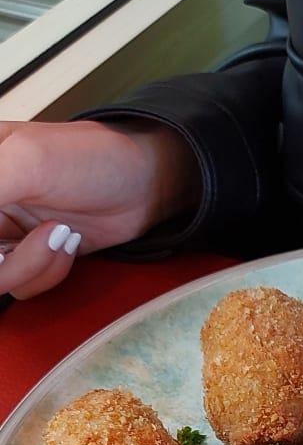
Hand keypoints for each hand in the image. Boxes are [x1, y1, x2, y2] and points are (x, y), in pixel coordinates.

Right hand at [0, 119, 200, 299]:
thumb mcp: (25, 162)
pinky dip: (46, 273)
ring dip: (30, 266)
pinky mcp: (27, 259)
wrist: (146, 184)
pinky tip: (69, 244)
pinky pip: (19, 287)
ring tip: (62, 234)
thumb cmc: (89, 158)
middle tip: (46, 232)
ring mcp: (1, 235)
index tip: (4, 246)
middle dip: (8, 261)